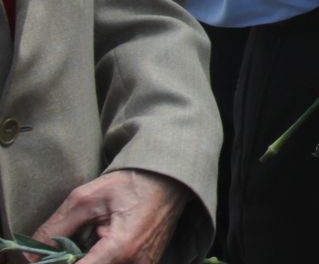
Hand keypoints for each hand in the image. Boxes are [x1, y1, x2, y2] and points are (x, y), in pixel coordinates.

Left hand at [33, 169, 188, 263]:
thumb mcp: (86, 198)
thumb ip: (54, 228)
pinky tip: (106, 245)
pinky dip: (106, 259)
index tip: (50, 257)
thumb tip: (30, 254)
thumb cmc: (131, 183)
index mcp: (120, 249)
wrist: (171, 178)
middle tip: (77, 241)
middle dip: (75, 260)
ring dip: (91, 260)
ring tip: (96, 238)